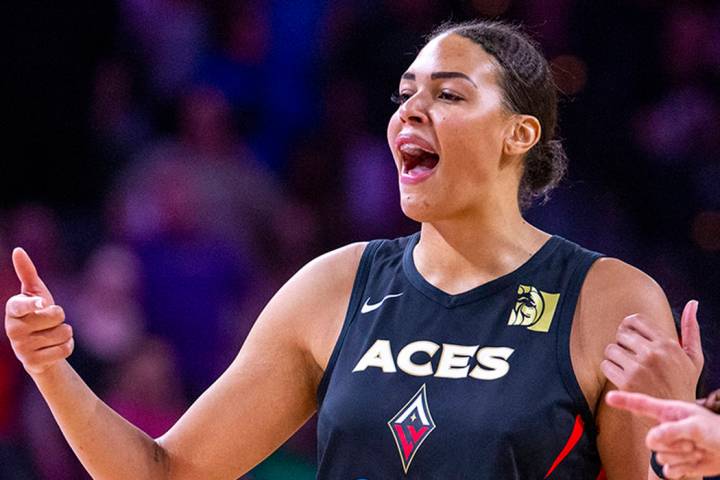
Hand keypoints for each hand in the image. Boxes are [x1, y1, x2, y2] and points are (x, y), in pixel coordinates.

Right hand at [4, 248, 72, 374]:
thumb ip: (26, 272)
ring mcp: (21, 347)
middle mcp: (12, 329)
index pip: (21, 305)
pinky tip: (55, 348)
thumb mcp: (34, 292)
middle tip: (48, 322)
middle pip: (56, 315)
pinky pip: (65, 349)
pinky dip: (67, 346)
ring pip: (63, 332)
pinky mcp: (32, 362)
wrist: (37, 348)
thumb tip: (17, 250)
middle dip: (60, 317)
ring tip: (51, 335)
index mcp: (12, 309)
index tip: (42, 304)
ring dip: (64, 333)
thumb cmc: (36, 313)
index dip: (34, 304)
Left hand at [601, 301, 702, 403]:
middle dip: (622, 344)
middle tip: (629, 356)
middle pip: (621, 334)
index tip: (630, 337)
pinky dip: (609, 370)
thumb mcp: (693, 358)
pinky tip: (620, 376)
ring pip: (610, 349)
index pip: (635, 320)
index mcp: (668, 344)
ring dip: (614, 357)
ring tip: (626, 367)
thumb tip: (692, 302)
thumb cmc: (683, 384)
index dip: (628, 327)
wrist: (675, 414)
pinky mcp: (627, 382)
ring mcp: (640, 367)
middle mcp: (654, 353)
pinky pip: (606, 365)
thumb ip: (691, 329)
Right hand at [607, 391, 719, 478]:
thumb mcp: (696, 427)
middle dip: (673, 445)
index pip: (641, 405)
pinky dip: (683, 469)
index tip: (609, 397)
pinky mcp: (676, 463)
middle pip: (651, 440)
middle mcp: (665, 429)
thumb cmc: (717, 431)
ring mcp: (670, 446)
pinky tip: (694, 462)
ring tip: (697, 449)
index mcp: (668, 413)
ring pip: (660, 456)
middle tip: (692, 442)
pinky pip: (668, 470)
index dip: (624, 401)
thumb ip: (671, 430)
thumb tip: (650, 439)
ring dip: (682, 457)